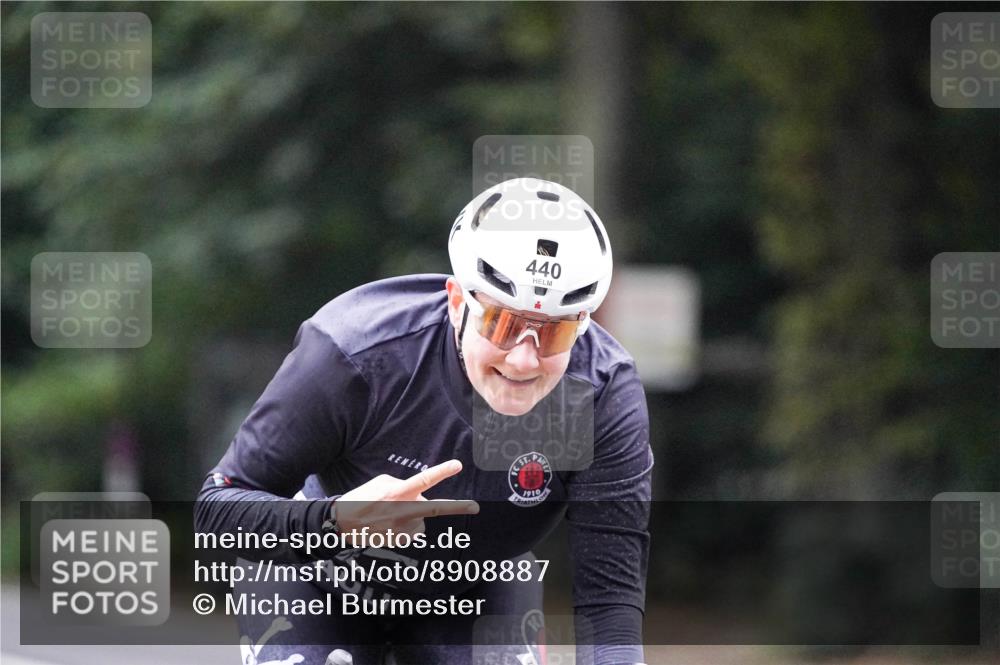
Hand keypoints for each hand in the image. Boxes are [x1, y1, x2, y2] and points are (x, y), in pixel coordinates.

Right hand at [332, 459, 477, 537]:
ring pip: (421, 517)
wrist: (343, 524)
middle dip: (457, 507)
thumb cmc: (363, 498)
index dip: (441, 472)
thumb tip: (420, 495)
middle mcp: (402, 511)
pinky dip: (407, 525)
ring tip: (392, 513)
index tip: (457, 465)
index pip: (423, 480)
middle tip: (475, 507)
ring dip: (414, 513)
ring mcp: (402, 528)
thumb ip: (404, 485)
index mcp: (397, 493)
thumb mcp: (381, 482)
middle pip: (435, 508)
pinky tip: (391, 523)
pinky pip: (414, 529)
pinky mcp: (401, 541)